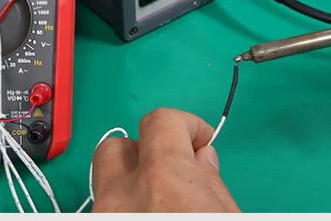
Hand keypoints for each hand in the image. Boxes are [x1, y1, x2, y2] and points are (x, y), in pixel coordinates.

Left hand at [91, 108, 238, 211]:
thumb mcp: (227, 217)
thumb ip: (211, 182)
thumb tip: (202, 159)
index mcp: (163, 180)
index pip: (161, 120)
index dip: (187, 125)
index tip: (201, 143)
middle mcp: (122, 196)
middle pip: (116, 147)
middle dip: (144, 152)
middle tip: (173, 173)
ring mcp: (103, 217)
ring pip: (106, 183)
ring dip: (132, 184)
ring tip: (160, 201)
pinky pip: (107, 208)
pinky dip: (125, 208)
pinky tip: (147, 218)